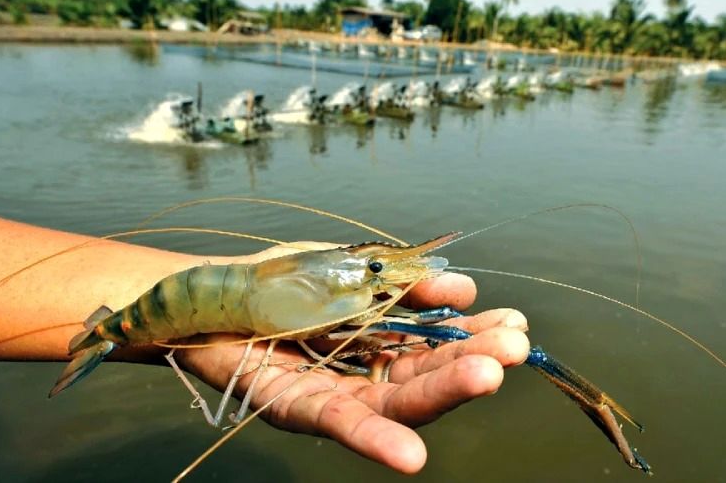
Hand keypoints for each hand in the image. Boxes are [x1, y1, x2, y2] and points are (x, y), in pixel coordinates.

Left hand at [174, 259, 529, 474]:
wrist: (210, 290)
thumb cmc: (279, 279)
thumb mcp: (349, 269)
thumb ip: (401, 281)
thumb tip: (463, 285)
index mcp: (379, 340)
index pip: (435, 344)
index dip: (473, 334)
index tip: (514, 322)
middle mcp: (361, 373)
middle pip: (422, 375)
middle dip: (469, 362)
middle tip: (515, 348)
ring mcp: (332, 394)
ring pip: (392, 402)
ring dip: (440, 393)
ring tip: (487, 376)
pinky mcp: (297, 408)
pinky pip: (338, 425)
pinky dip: (374, 439)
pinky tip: (412, 455)